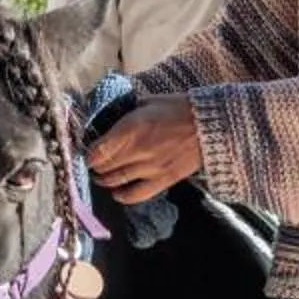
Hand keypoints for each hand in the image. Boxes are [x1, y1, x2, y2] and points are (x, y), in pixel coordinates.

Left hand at [85, 99, 203, 206]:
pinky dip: (122, 196)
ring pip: (115, 181)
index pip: (97, 151)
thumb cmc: (178, 108)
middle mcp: (137, 151)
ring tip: (102, 176)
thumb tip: (107, 119)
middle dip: (95, 166)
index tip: (87, 150)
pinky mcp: (164, 180)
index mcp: (131, 128)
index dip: (88, 153)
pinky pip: (136, 195)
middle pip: (103, 167)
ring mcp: (150, 168)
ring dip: (104, 180)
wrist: (211, 125)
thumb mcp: (146, 102)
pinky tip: (117, 192)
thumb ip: (125, 112)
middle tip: (94, 162)